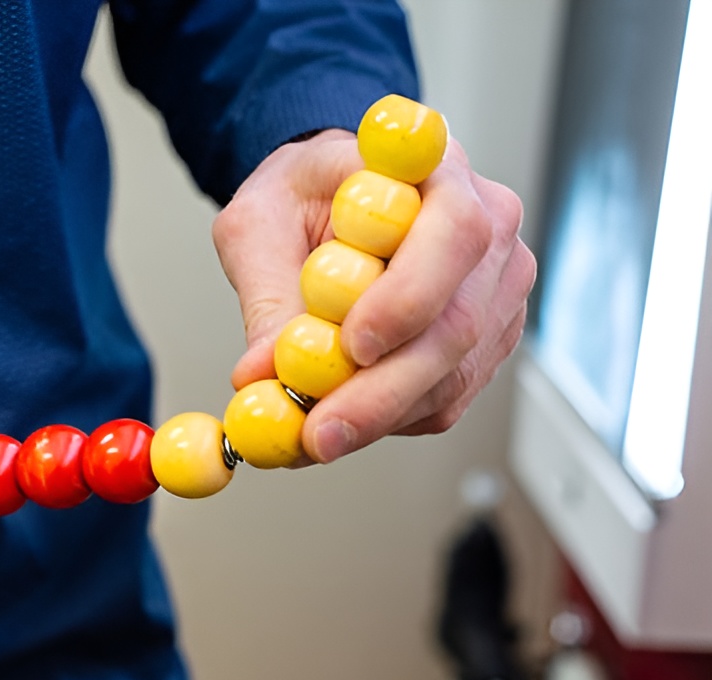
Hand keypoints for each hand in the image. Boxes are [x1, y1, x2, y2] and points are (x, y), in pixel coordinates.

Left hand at [213, 128, 535, 462]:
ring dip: (377, 415)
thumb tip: (260, 374)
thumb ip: (265, 294)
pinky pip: (444, 399)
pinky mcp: (488, 340)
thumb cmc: (299, 197)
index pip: (453, 232)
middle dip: (382, 391)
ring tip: (307, 433)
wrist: (325, 202)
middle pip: (459, 322)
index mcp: (437, 171)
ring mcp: (497, 288)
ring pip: (452, 374)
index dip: (407, 296)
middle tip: (317, 432)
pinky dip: (387, 419)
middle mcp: (488, 227)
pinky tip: (337, 416)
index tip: (351, 344)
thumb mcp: (257, 226)